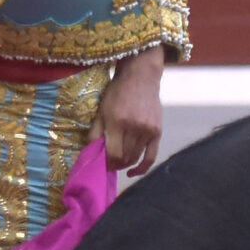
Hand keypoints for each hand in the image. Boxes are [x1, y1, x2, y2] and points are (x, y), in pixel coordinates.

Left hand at [94, 52, 163, 175]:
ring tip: (118, 161)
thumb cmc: (117, 92)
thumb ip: (95, 133)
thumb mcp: (101, 110)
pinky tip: (133, 172)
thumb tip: (91, 154)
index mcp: (118, 121)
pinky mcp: (157, 132)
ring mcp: (148, 130)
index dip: (107, 163)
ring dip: (125, 163)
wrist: (141, 77)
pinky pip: (151, 156)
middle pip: (124, 158)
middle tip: (108, 162)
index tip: (102, 163)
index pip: (113, 154)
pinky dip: (142, 168)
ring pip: (135, 157)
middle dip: (114, 163)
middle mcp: (135, 127)